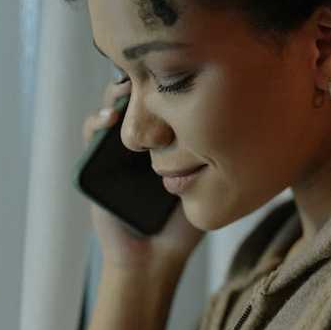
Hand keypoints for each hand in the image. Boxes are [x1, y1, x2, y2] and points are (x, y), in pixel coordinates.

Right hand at [82, 78, 205, 273]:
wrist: (153, 257)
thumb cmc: (186, 223)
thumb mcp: (206, 186)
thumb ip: (215, 161)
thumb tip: (239, 122)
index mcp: (172, 141)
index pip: (170, 100)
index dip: (172, 82)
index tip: (180, 73)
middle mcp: (146, 140)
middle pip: (142, 96)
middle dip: (143, 80)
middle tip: (150, 76)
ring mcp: (120, 148)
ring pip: (114, 107)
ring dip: (117, 96)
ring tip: (127, 95)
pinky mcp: (94, 162)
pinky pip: (91, 133)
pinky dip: (96, 122)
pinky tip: (109, 121)